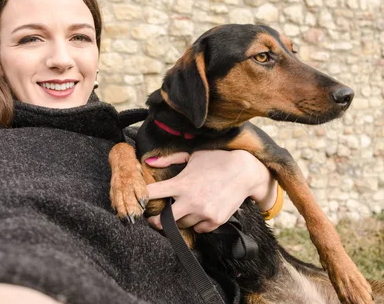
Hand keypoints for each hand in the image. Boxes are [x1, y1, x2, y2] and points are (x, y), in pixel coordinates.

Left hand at [145, 150, 276, 232]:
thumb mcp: (193, 155)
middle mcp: (190, 200)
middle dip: (156, 221)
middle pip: (163, 220)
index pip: (153, 193)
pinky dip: (197, 223)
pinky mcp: (215, 221)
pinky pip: (198, 229)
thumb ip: (170, 159)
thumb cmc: (217, 160)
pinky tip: (200, 212)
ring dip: (180, 219)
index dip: (142, 197)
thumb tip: (148, 162)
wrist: (245, 172)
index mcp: (182, 183)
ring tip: (184, 209)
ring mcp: (203, 212)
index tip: (138, 201)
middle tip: (155, 219)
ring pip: (182, 225)